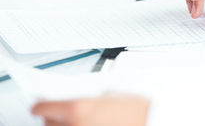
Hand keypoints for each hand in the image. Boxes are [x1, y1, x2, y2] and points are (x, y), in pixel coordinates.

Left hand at [32, 95, 149, 125]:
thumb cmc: (138, 108)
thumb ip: (90, 98)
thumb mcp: (111, 94)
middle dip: (51, 117)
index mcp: (78, 108)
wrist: (153, 121)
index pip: (43, 108)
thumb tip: (80, 101)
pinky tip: (84, 125)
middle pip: (48, 124)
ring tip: (74, 122)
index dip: (40, 105)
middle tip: (57, 113)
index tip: (39, 105)